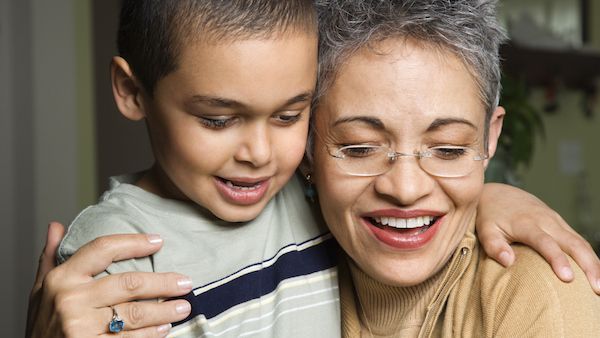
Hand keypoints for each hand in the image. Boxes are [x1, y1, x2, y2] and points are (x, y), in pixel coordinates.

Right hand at [26, 222, 193, 337]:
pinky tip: (165, 329)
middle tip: (184, 282)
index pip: (103, 249)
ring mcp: (81, 326)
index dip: (134, 242)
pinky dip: (151, 334)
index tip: (158, 241)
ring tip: (183, 306)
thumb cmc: (42, 325)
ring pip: (135, 313)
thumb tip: (57, 226)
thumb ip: (50, 258)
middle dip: (163, 282)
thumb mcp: (39, 291)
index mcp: (61, 278)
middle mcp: (71, 299)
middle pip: (129, 283)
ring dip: (164, 310)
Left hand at [477, 183, 599, 294]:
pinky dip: (589, 256)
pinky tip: (595, 272)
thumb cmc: (490, 216)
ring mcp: (555, 220)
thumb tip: (508, 262)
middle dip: (588, 265)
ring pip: (580, 241)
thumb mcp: (485, 230)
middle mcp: (546, 220)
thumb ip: (494, 246)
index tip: (568, 278)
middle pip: (573, 242)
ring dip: (594, 263)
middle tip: (597, 288)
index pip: (545, 242)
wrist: (497, 193)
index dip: (557, 259)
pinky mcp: (560, 223)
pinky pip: (578, 240)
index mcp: (526, 223)